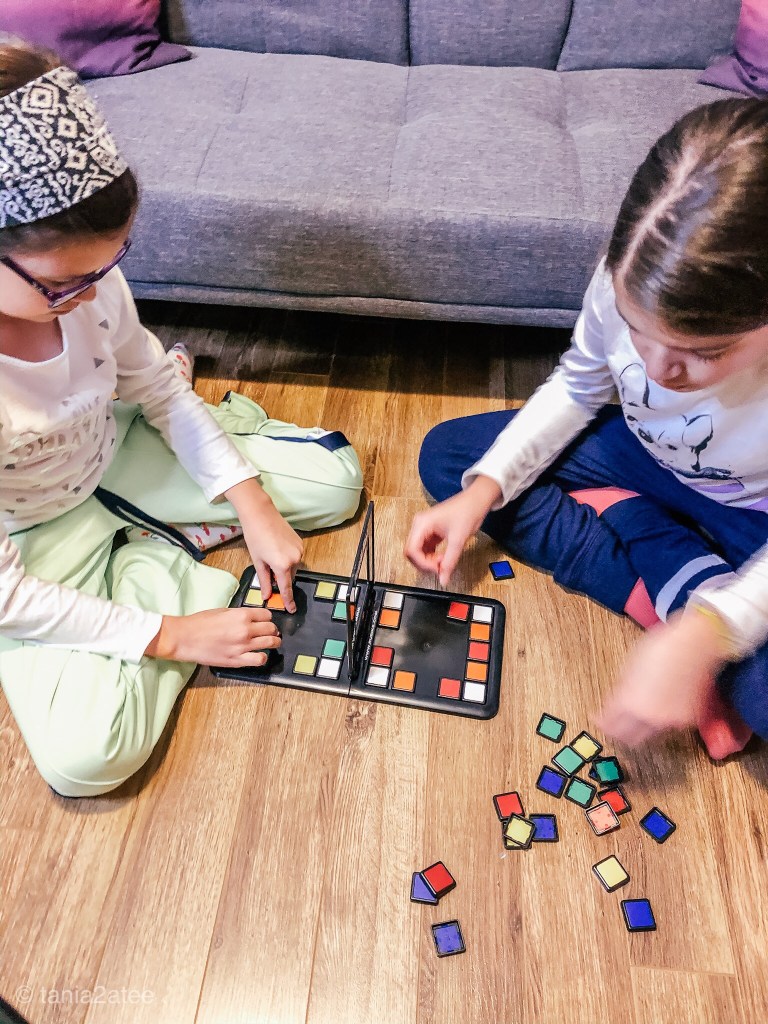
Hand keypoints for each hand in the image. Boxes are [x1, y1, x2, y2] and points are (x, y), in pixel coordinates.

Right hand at [146, 607, 280, 666]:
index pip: (267, 615)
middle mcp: (245, 630)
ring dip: (273, 642)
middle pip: (271, 629)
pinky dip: (263, 657)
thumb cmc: (199, 623)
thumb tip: (251, 617)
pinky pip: (260, 659)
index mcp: (241, 615)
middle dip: (273, 630)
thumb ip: (239, 614)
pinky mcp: (237, 660)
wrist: (185, 638)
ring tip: (272, 643)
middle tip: (271, 632)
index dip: (267, 618)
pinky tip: (259, 655)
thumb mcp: (222, 611)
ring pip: (271, 643)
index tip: (266, 621)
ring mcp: (243, 646)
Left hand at [225, 479, 303, 611]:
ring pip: (292, 567)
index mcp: (282, 565)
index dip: (288, 600)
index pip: (286, 588)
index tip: (291, 609)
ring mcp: (299, 550)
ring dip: (284, 568)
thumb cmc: (255, 537)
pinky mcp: (300, 543)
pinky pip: (295, 557)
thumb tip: (267, 595)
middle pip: (289, 577)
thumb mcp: (257, 561)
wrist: (261, 514)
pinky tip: (276, 550)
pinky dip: (287, 559)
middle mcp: (294, 559)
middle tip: (268, 572)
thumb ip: (264, 580)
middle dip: (280, 579)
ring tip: (270, 557)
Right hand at [404, 476, 501, 585]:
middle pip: (412, 552)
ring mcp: (425, 528)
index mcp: (422, 524)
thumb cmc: (467, 512)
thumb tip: (443, 579)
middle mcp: (420, 525)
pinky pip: (426, 548)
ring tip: (444, 561)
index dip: (423, 564)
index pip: (411, 550)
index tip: (436, 569)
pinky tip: (443, 557)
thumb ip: (449, 562)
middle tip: (440, 567)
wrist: (476, 501)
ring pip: (419, 552)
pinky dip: (433, 556)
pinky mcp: (431, 531)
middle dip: (425, 563)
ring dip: (429, 561)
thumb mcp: (458, 540)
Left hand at [595, 608, 730, 745]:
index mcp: (630, 703)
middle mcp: (650, 717)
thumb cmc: (662, 649)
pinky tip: (662, 703)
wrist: (694, 645)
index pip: (608, 725)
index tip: (599, 719)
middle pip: (628, 739)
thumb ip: (621, 691)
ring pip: (650, 735)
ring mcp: (670, 721)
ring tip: (642, 709)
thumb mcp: (629, 667)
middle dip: (620, 732)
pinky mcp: (688, 721)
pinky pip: (670, 725)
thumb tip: (614, 703)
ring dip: (643, 727)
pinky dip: (664, 719)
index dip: (601, 722)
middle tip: (616, 724)